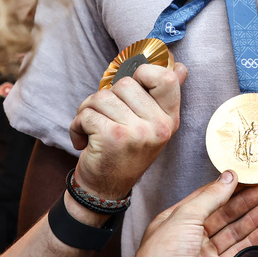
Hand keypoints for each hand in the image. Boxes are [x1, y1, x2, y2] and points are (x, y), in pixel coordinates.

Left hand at [69, 62, 185, 199]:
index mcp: (169, 119)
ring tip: (93, 130)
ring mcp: (137, 132)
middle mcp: (158, 126)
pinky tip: (83, 140)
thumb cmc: (125, 151)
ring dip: (88, 111)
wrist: (105, 190)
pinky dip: (77, 125)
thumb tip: (180, 67)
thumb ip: (163, 95)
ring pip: (102, 97)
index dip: (143, 74)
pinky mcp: (113, 137)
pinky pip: (86, 114)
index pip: (166, 77)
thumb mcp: (151, 126)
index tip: (130, 92)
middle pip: (125, 83)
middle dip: (106, 98)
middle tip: (106, 118)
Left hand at [109, 172, 257, 256]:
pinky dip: (255, 240)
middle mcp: (193, 235)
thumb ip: (210, 196)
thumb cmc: (161, 255)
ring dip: (256, 219)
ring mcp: (205, 254)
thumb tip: (227, 178)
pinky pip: (239, 252)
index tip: (250, 179)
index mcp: (180, 217)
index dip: (231, 188)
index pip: (211, 197)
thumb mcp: (185, 215)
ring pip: (236, 232)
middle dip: (249, 202)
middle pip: (227, 214)